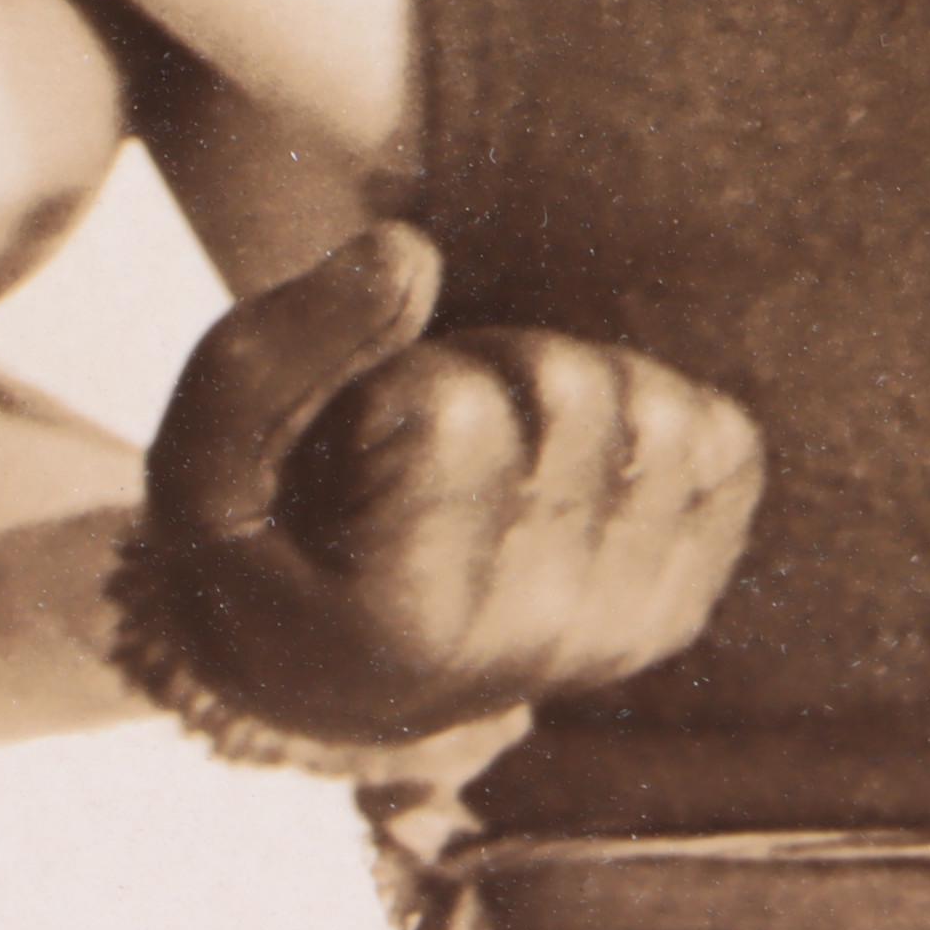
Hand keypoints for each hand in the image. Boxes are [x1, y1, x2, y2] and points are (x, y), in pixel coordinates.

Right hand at [118, 223, 763, 755]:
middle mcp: (529, 647)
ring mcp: (617, 632)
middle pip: (569, 388)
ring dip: (577, 393)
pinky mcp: (677, 608)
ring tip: (498, 449)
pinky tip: (570, 470)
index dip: (397, 381)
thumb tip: (411, 253)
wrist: (321, 676)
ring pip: (660, 411)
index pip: (452, 409)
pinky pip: (723, 446)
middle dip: (491, 367)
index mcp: (401, 630)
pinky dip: (654, 424)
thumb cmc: (260, 542)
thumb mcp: (206, 455)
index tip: (355, 443)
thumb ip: (280, 349)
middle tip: (428, 432)